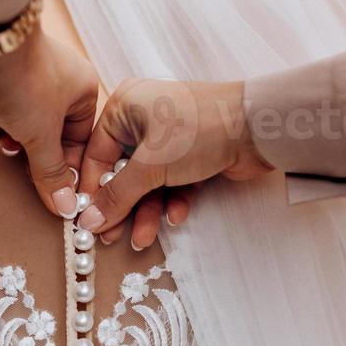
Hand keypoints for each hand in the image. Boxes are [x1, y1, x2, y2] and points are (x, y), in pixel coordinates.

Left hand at [0, 27, 98, 217]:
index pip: (79, 141)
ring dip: (6, 137)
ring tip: (3, 133)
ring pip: (17, 128)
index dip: (65, 169)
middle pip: (45, 137)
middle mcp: (57, 84)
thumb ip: (52, 175)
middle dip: (29, 152)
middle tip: (23, 165)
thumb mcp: (42, 137)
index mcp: (82, 91)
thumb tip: (67, 209)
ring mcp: (23, 80)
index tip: (56, 196)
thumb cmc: (26, 84)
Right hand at [77, 78, 272, 241]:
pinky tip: (176, 215)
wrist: (259, 128)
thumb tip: (88, 219)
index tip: (86, 219)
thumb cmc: (199, 130)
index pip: (96, 153)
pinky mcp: (192, 153)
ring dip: (147, 210)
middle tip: (112, 237)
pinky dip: (173, 200)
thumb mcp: (150, 165)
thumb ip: (118, 195)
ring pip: (149, 181)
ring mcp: (169, 136)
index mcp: (124, 107)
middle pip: (122, 171)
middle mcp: (143, 118)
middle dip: (122, 206)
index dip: (92, 188)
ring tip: (144, 238)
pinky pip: (173, 181)